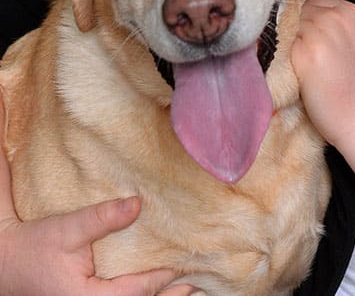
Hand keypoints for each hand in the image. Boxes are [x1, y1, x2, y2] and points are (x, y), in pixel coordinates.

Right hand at [0, 97, 194, 295]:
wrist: (7, 262)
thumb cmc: (36, 247)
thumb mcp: (68, 229)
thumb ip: (102, 218)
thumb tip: (137, 204)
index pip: (135, 292)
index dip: (161, 280)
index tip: (185, 267)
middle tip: (199, 287)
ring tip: (190, 290)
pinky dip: (142, 294)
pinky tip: (158, 289)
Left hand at [291, 0, 354, 153]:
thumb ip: (343, 29)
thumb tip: (317, 25)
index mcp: (352, 12)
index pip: (318, 0)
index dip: (312, 17)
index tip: (311, 35)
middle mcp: (334, 17)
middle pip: (301, 10)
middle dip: (300, 28)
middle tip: (306, 54)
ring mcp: (316, 33)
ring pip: (290, 27)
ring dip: (291, 43)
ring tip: (305, 68)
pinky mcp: (301, 54)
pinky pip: (283, 48)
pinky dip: (286, 59)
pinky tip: (299, 77)